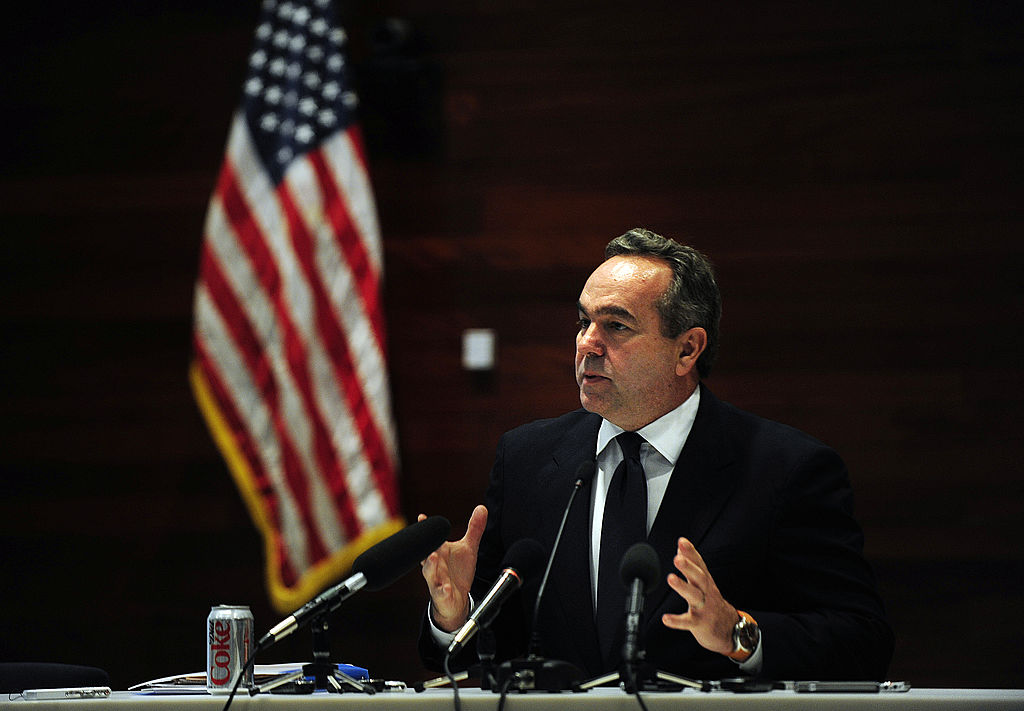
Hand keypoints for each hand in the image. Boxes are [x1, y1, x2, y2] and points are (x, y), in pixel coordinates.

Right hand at [419, 505, 486, 631]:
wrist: (455, 599)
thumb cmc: (458, 571)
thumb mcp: (468, 549)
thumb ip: (474, 529)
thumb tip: (482, 508)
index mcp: (439, 552)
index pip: (431, 538)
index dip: (426, 527)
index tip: (422, 516)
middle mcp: (434, 565)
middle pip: (426, 554)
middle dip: (426, 545)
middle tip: (428, 535)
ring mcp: (436, 580)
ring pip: (429, 572)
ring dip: (430, 565)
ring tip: (432, 557)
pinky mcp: (441, 595)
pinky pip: (440, 593)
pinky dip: (443, 590)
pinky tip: (446, 588)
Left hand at [660, 537, 738, 656]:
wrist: (729, 629)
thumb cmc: (712, 603)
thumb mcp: (704, 582)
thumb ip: (692, 565)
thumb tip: (681, 548)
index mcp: (706, 582)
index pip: (699, 564)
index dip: (691, 552)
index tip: (682, 541)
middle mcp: (706, 592)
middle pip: (699, 578)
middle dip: (689, 567)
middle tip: (677, 558)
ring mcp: (704, 608)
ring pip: (694, 596)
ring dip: (682, 586)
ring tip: (670, 578)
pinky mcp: (700, 623)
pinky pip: (688, 622)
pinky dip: (677, 621)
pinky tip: (665, 618)